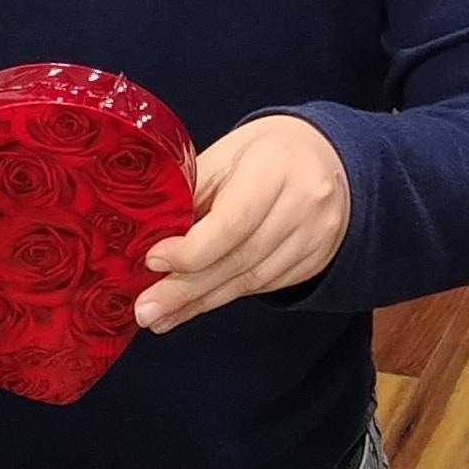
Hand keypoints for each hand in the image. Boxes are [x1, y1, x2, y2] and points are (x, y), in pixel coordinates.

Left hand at [136, 114, 351, 331]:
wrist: (322, 157)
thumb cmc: (264, 153)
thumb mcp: (224, 155)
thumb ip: (189, 193)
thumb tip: (146, 237)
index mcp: (275, 166)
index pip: (232, 222)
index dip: (190, 250)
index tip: (152, 261)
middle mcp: (304, 202)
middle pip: (239, 258)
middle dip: (185, 289)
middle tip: (146, 309)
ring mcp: (315, 235)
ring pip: (250, 280)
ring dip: (200, 301)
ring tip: (161, 315)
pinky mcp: (315, 260)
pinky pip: (263, 285)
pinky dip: (224, 297)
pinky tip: (195, 304)